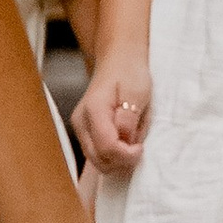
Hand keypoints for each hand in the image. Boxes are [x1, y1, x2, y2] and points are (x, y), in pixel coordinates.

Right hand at [73, 41, 152, 173]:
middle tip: (139, 144)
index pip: (107, 147)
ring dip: (119, 158)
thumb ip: (129, 118)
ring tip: (133, 138)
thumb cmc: (129, 73)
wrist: (118, 60)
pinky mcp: (85, 132)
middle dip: (123, 160)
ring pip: (98, 161)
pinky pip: (99, 154)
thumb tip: (125, 141)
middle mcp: (81, 122)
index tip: (141, 147)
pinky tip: (125, 139)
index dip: (127, 155)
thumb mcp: (138, 92)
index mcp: (94, 110)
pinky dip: (114, 154)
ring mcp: (81, 129)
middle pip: (99, 160)